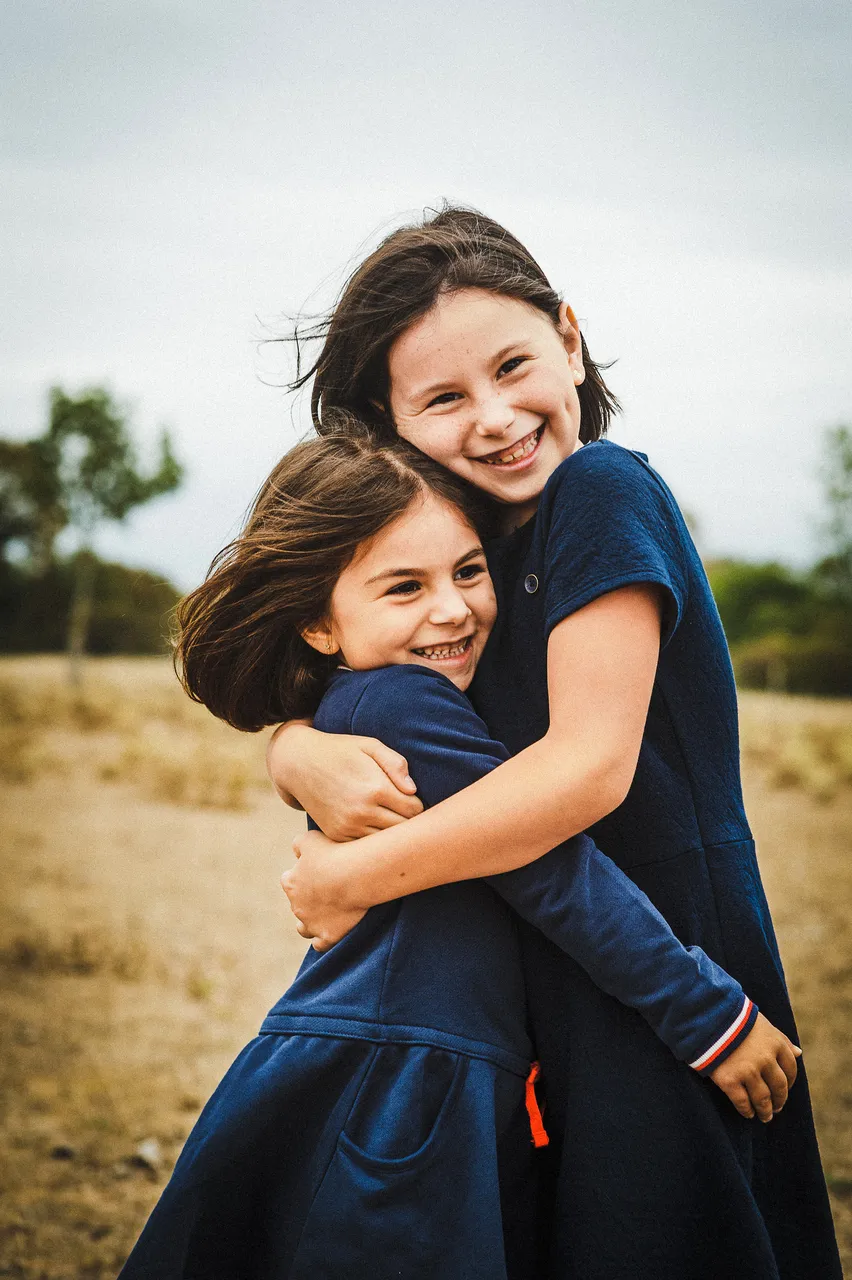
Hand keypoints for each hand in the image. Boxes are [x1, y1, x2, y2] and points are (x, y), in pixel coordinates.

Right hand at [268, 724, 422, 838]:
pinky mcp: (337, 836)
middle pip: (403, 830)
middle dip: (409, 822)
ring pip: (385, 842)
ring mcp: (348, 827)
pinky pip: (366, 846)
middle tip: (406, 811)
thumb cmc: (340, 751)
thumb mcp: (370, 745)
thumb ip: (395, 764)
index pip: (414, 810)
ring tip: (390, 817)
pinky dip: (373, 839)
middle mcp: (362, 812)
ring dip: (391, 833)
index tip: (411, 798)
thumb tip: (413, 790)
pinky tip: (372, 824)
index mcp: (375, 788)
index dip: (417, 804)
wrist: (299, 764)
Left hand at [281, 829, 368, 950]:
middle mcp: (296, 906)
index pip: (288, 881)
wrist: (354, 876)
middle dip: (308, 899)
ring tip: (326, 916)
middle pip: (297, 904)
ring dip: (310, 922)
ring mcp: (311, 923)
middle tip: (329, 890)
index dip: (302, 877)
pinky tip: (332, 931)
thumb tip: (296, 851)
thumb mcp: (311, 839)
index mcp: (291, 883)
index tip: (317, 873)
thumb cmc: (334, 853)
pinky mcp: (327, 936)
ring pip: (303, 928)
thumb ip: (298, 844)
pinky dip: (323, 939)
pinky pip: (320, 944)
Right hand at [709, 1012, 801, 1121]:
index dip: (790, 1082)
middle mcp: (765, 1059)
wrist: (706, 1016)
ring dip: (765, 1111)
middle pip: (779, 1087)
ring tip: (765, 1116)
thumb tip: (799, 1053)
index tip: (785, 1089)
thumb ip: (780, 1039)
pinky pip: (742, 1102)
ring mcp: (748, 1071)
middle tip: (777, 1108)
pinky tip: (748, 1113)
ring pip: (763, 1099)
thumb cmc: (735, 1018)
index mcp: (775, 1043)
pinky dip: (747, 1110)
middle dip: (779, 1100)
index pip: (790, 1069)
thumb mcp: (762, 1024)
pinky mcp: (729, 1080)